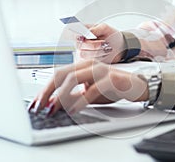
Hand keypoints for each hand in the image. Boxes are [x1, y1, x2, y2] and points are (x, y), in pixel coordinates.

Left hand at [29, 59, 147, 115]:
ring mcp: (100, 70)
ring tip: (53, 108)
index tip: (37, 102)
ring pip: (74, 79)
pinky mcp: (111, 78)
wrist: (137, 86)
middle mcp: (90, 64)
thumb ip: (75, 96)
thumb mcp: (91, 92)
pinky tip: (74, 109)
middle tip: (39, 106)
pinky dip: (80, 100)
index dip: (46, 88)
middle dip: (48, 91)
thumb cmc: (114, 87)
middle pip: (62, 74)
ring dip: (61, 95)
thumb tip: (56, 105)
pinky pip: (92, 89)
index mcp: (83, 66)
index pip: (59, 74)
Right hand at [76, 23, 124, 63]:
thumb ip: (97, 28)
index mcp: (82, 31)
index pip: (74, 33)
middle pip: (79, 45)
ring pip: (84, 54)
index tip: (90, 37)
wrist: (119, 46)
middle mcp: (80, 42)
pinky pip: (89, 62)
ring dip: (98, 52)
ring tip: (108, 48)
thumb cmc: (111, 35)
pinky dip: (100, 58)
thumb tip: (89, 31)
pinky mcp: (88, 61)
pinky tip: (105, 53)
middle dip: (94, 45)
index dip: (81, 36)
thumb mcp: (106, 28)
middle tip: (105, 43)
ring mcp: (83, 52)